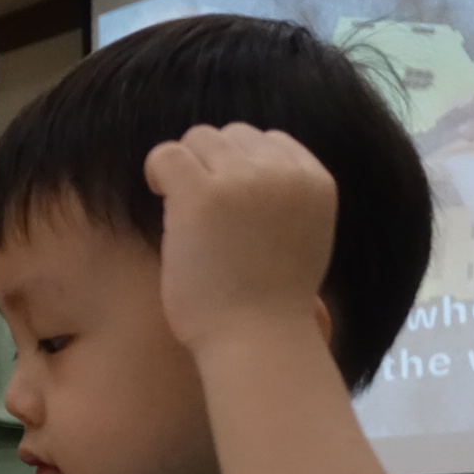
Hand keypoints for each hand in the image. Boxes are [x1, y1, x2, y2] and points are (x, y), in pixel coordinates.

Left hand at [143, 123, 336, 352]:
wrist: (257, 338)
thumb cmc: (271, 305)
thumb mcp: (299, 237)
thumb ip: (282, 199)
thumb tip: (243, 172)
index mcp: (316, 180)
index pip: (270, 140)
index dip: (240, 167)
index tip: (228, 204)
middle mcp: (283, 170)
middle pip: (232, 135)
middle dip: (211, 166)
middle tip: (201, 212)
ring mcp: (242, 178)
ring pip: (198, 139)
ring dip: (185, 170)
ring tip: (183, 213)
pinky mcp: (201, 193)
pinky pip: (166, 155)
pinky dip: (157, 172)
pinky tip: (160, 199)